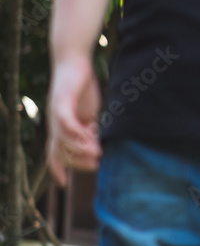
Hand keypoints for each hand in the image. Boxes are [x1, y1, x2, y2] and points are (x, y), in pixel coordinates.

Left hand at [47, 54, 102, 185]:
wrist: (73, 61)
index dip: (57, 170)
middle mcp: (54, 124)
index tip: (64, 184)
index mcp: (59, 128)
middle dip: (78, 163)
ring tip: (99, 153)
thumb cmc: (81, 86)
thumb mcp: (89, 114)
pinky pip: (67, 124)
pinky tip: (91, 137)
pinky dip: (78, 134)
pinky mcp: (62, 103)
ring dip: (82, 150)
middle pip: (60, 152)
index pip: (54, 154)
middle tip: (97, 165)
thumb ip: (90, 131)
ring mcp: (56, 115)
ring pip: (64, 141)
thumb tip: (97, 148)